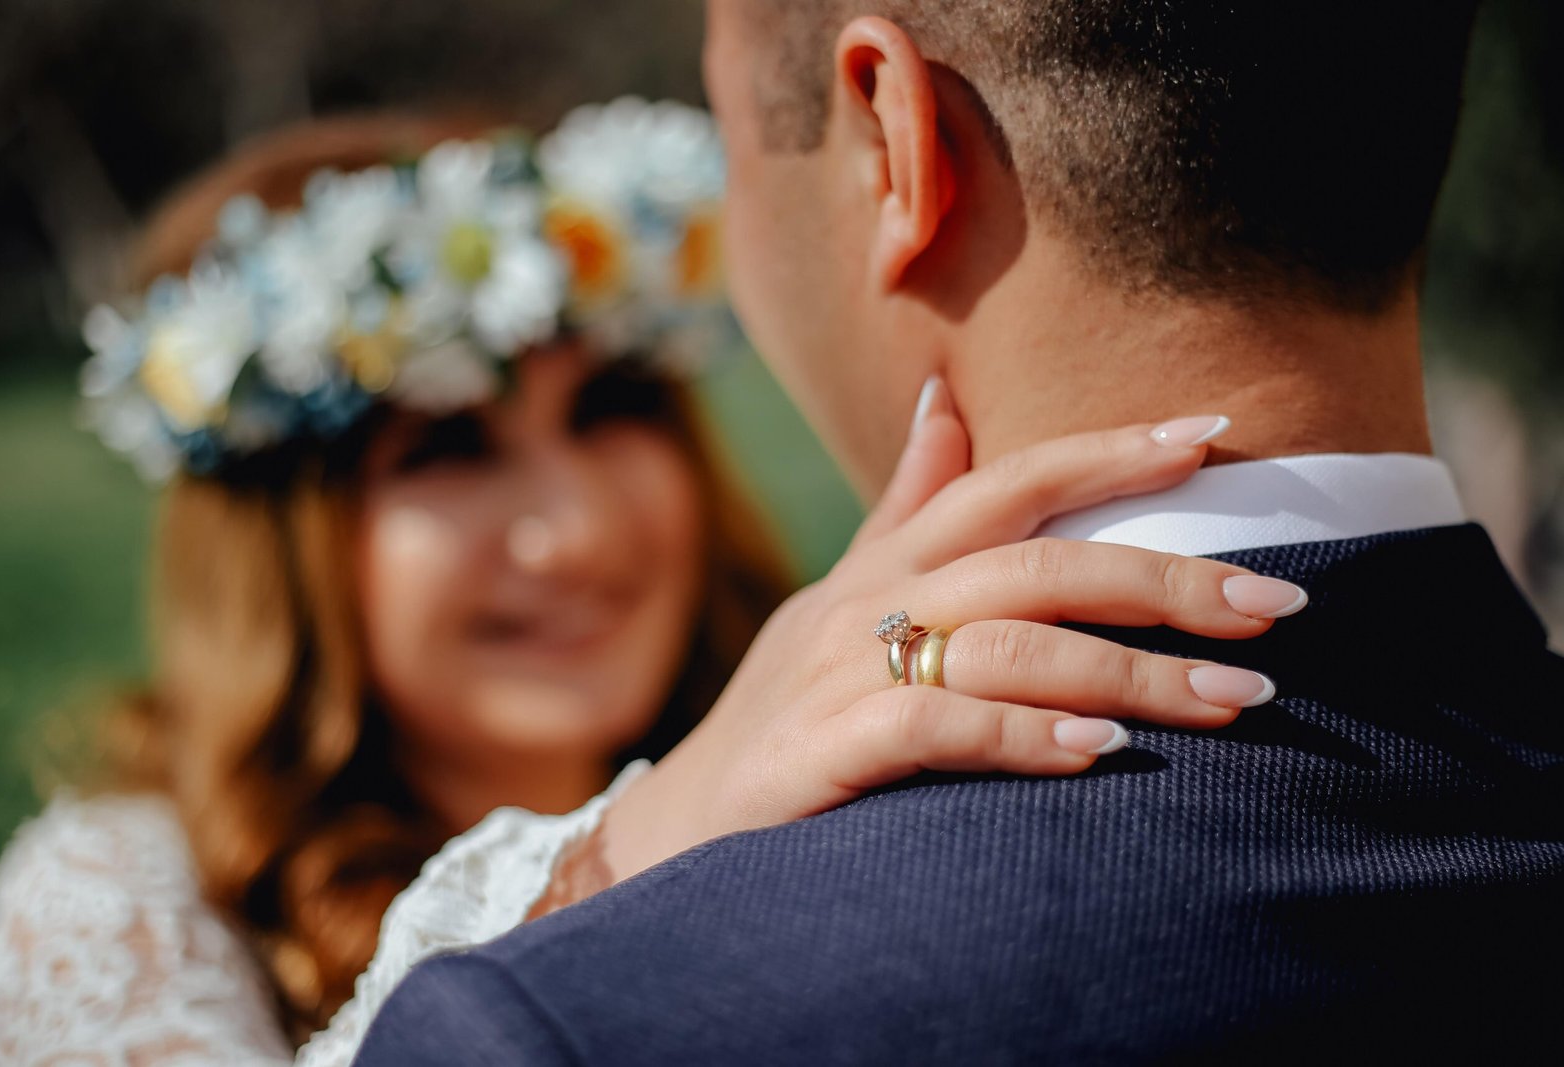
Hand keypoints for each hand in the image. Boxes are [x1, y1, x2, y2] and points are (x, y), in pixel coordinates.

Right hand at [570, 383, 1305, 897]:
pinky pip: (937, 729)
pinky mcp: (824, 752)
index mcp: (888, 562)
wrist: (679, 823)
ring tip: (1236, 699)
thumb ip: (906, 505)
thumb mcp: (844, 597)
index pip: (1008, 481)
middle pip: (1034, 561)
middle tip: (1279, 605)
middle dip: (1164, 577)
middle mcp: (870, 603)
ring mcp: (843, 675)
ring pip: (1007, 646)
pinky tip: (1100, 752)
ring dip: (1130, 670)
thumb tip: (946, 397)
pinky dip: (1023, 735)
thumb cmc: (788, 708)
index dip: (1108, 451)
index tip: (1215, 436)